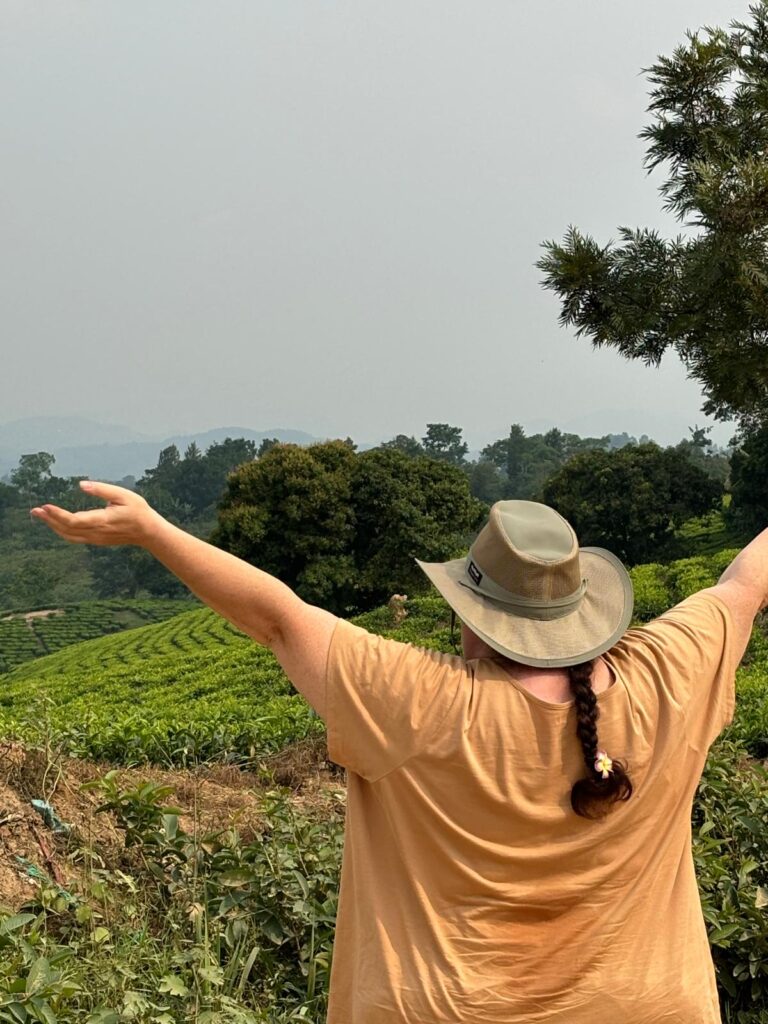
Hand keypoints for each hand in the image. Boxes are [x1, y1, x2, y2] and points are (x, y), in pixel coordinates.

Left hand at [30, 481, 161, 546]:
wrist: (148, 532)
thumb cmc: (138, 511)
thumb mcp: (123, 494)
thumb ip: (101, 489)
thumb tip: (80, 484)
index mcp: (103, 520)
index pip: (75, 521)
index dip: (58, 515)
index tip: (45, 506)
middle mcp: (97, 532)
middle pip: (67, 530)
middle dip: (49, 520)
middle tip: (34, 510)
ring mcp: (96, 538)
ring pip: (69, 536)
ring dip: (53, 526)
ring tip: (40, 515)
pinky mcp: (96, 540)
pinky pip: (74, 537)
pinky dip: (62, 530)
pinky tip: (55, 522)